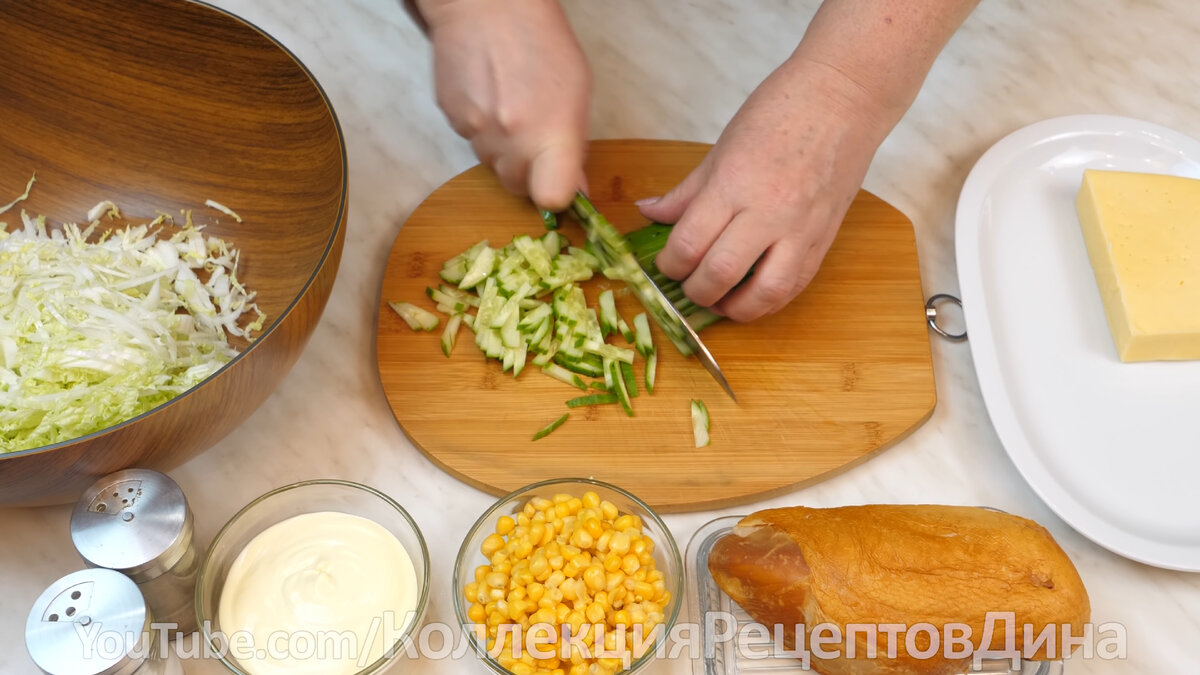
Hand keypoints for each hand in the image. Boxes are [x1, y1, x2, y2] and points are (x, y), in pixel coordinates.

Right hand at [418, 0, 590, 209]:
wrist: (486, 7)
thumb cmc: (541, 41)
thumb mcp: (578, 91)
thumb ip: (574, 145)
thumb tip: (575, 187)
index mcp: (548, 134)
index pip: (550, 197)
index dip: (557, 195)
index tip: (561, 183)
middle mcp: (510, 140)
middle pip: (517, 186)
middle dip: (530, 172)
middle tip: (537, 138)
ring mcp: (476, 132)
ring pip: (492, 164)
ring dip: (505, 149)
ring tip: (512, 106)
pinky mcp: (451, 119)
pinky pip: (471, 141)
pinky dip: (482, 129)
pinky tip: (491, 96)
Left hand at [639, 57, 894, 321]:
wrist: (844, 97)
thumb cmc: (780, 112)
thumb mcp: (721, 149)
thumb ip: (686, 191)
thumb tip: (649, 212)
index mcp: (734, 185)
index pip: (689, 244)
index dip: (669, 264)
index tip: (665, 264)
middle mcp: (769, 212)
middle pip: (720, 274)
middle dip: (694, 290)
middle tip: (687, 284)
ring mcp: (801, 230)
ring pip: (763, 294)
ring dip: (734, 308)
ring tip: (719, 299)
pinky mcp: (824, 240)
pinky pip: (795, 287)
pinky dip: (768, 300)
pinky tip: (751, 293)